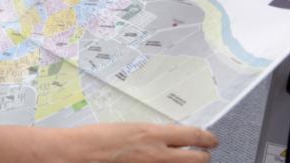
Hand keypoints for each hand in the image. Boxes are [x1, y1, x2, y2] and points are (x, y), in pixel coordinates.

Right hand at [57, 123, 216, 161]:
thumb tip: (170, 141)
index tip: (211, 141)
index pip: (194, 136)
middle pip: (199, 160)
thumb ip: (153, 136)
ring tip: (181, 160)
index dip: (208, 139)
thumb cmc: (96, 139)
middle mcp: (158, 155)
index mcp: (153, 134)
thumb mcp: (129, 130)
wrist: (78, 154)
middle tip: (200, 154)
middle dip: (202, 157)